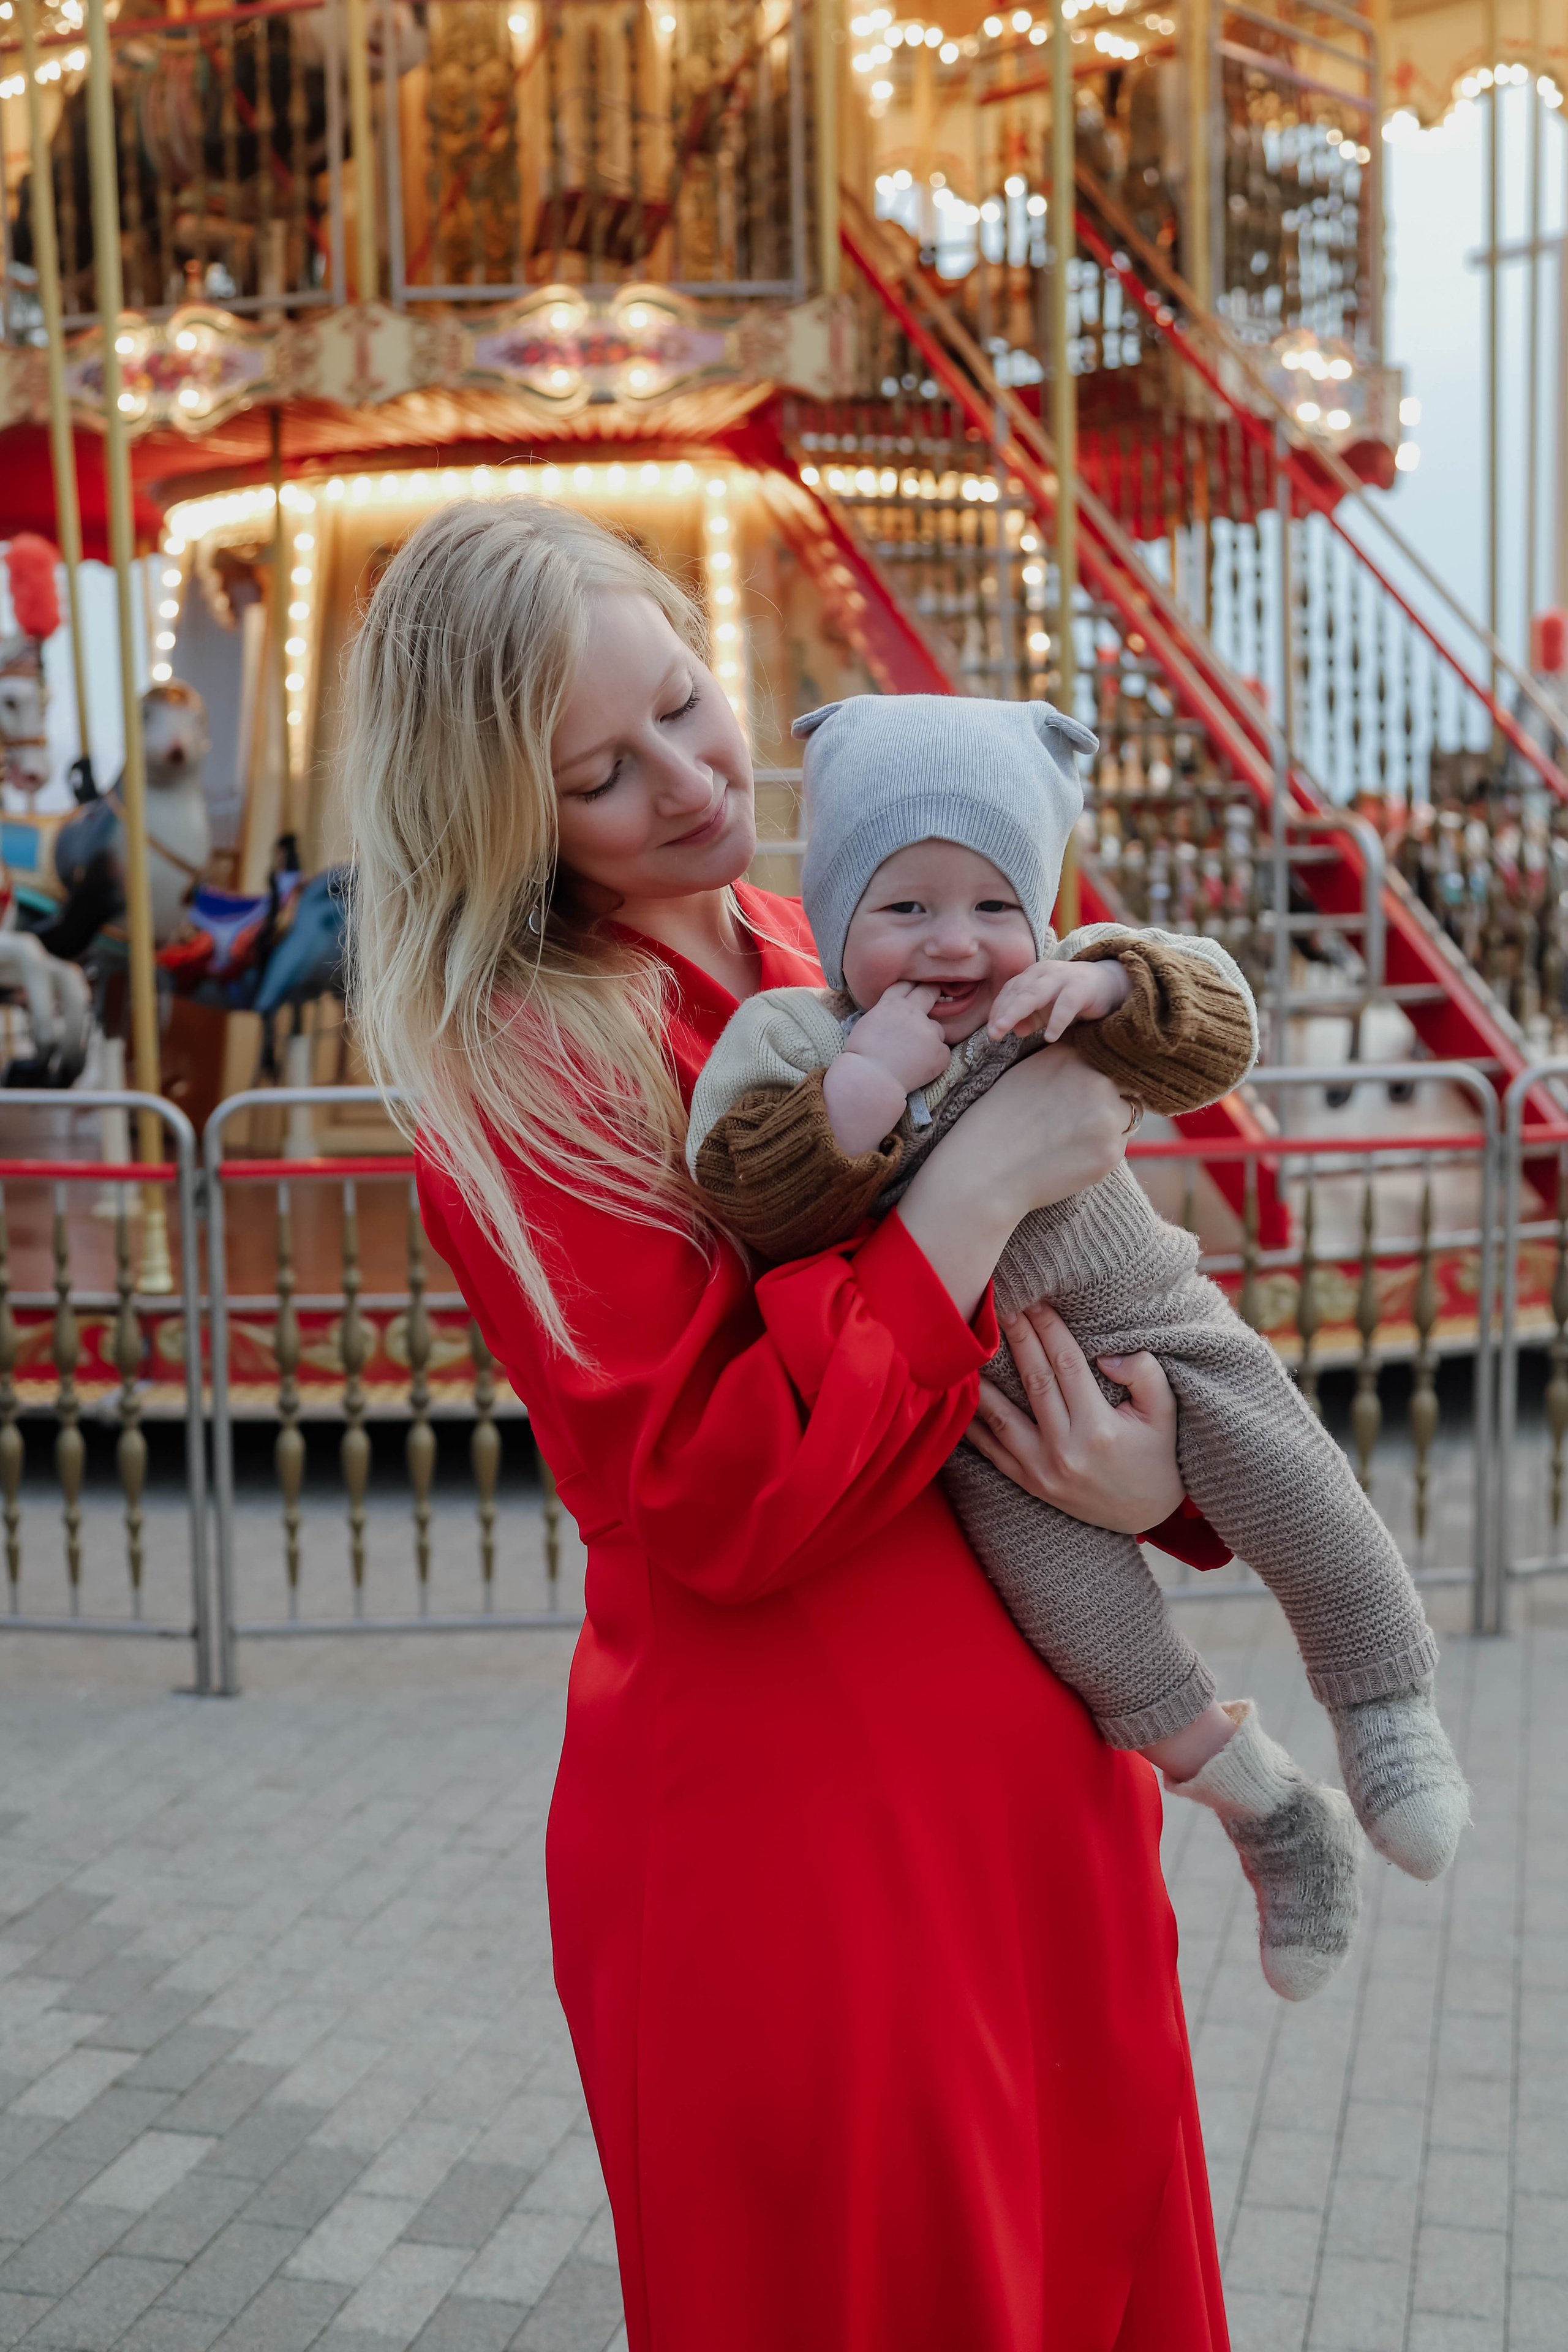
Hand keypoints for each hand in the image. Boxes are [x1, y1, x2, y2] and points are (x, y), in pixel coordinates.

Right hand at [845, 982, 951, 1090]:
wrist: (871, 1080)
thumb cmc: (861, 1055)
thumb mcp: (868, 1022)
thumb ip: (886, 1012)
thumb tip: (895, 1011)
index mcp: (893, 1004)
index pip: (906, 985)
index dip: (911, 985)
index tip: (915, 987)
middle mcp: (914, 1013)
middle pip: (929, 993)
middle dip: (932, 992)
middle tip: (934, 994)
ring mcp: (929, 1032)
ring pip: (936, 1028)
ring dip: (930, 1036)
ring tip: (914, 1054)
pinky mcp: (940, 1053)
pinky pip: (943, 1051)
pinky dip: (935, 1059)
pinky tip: (920, 1068)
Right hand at [895, 1048, 1128, 1322]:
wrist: (984, 1170)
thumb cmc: (995, 1125)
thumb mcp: (1025, 1075)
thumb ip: (1063, 1066)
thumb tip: (1095, 1069)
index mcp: (1071, 1054)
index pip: (1105, 1059)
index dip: (1095, 1079)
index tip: (1080, 1097)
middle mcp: (1094, 1078)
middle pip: (1121, 1087)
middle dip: (1104, 1104)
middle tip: (1070, 1126)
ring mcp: (1106, 1115)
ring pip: (1124, 1118)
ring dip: (1106, 1129)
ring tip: (1066, 1144)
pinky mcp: (1111, 1151)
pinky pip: (1118, 1148)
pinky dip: (1099, 1155)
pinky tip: (1067, 1161)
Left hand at [965, 1299, 1182, 1531]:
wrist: (1146, 1515)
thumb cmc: (1157, 1456)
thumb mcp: (1165, 1413)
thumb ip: (1145, 1375)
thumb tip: (1106, 1356)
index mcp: (1099, 1428)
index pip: (1066, 1365)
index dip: (1049, 1329)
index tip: (1036, 1302)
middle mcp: (1066, 1449)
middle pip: (1034, 1381)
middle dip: (1018, 1339)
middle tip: (1003, 1307)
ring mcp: (1042, 1470)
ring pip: (1001, 1416)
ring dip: (985, 1378)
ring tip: (973, 1345)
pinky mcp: (1029, 1483)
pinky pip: (992, 1451)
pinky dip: (973, 1424)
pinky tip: (962, 1397)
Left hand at [988, 955, 1130, 1041]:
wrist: (1109, 983)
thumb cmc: (1074, 996)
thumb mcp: (1047, 1009)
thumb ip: (1030, 1018)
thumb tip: (1014, 1031)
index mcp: (1033, 975)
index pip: (1009, 992)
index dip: (998, 1010)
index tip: (990, 1030)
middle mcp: (1044, 973)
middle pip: (1018, 992)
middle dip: (1002, 1012)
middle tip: (992, 1033)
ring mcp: (1062, 979)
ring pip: (1035, 994)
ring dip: (1017, 1012)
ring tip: (1005, 1031)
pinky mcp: (1081, 988)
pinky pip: (1066, 1005)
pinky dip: (1056, 1021)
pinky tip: (1049, 1037)